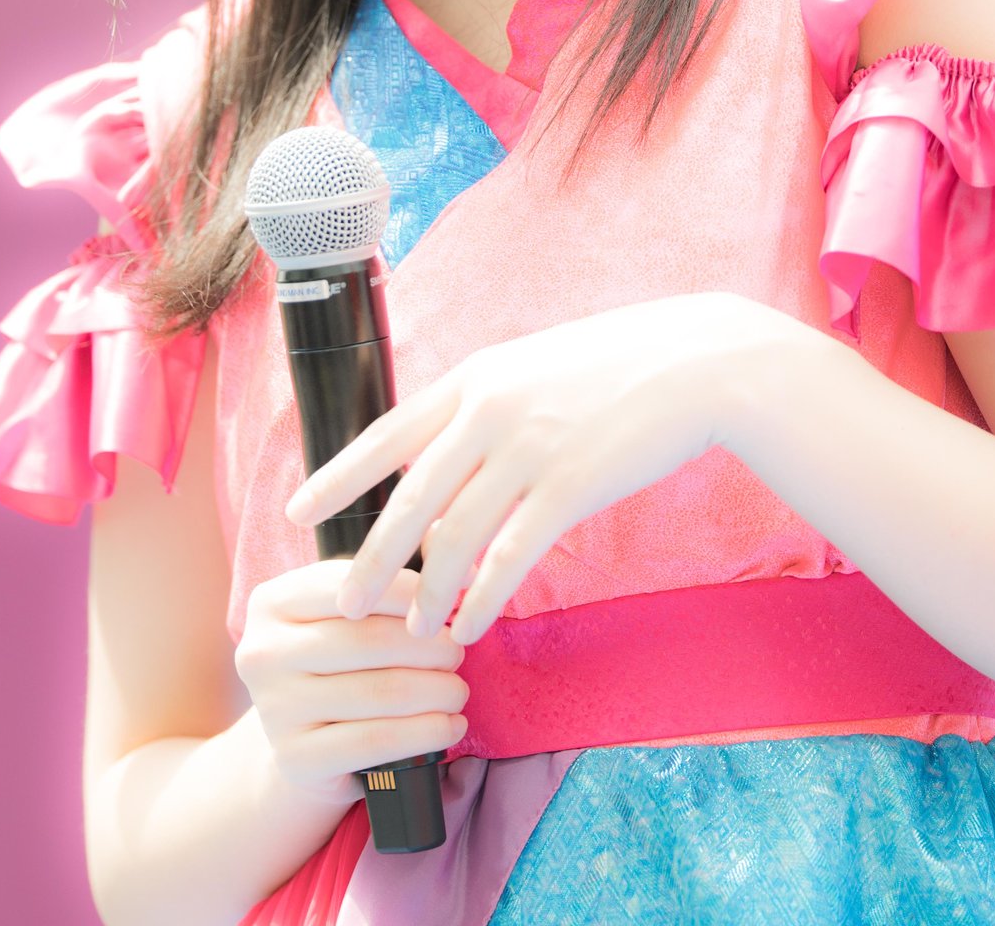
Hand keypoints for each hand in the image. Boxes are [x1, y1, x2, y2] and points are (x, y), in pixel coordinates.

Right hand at [234, 559, 469, 802]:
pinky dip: (425, 733)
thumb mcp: (352, 610)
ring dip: (436, 690)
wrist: (300, 744)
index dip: (411, 590)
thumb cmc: (337, 661)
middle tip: (460, 651)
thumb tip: (462, 557)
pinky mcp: (295, 759)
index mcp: (270, 602)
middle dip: (429, 646)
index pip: (351, 584)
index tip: (454, 599)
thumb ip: (400, 565)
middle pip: (368, 641)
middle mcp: (261, 652)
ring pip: (378, 693)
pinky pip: (375, 742)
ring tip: (460, 688)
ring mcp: (273, 709)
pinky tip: (451, 725)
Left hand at [284, 291, 798, 644]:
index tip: (300, 509)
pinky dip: (482, 597)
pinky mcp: (570, 485)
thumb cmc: (616, 365)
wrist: (694, 362)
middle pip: (409, 498)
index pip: (387, 433)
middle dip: (370, 558)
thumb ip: (486, 404)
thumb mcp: (533, 366)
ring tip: (414, 632)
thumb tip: (445, 449)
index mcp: (474, 378)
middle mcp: (488, 411)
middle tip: (343, 604)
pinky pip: (510, 555)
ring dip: (429, 594)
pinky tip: (470, 625)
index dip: (339, 476)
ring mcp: (527, 448)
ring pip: (455, 535)